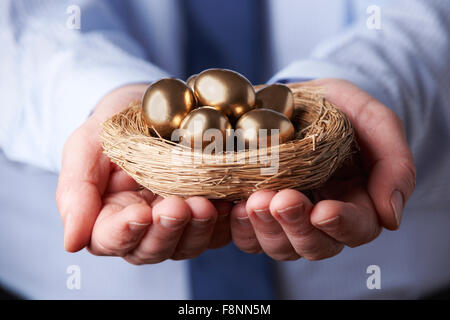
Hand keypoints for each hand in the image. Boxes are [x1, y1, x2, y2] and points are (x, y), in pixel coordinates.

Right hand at [56, 84, 231, 263]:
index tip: (139, 213)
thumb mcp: (86, 147)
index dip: (124, 233)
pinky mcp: (208, 211)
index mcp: (109, 217)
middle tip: (177, 206)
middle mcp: (145, 226)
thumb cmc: (114, 126)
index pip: (111, 241)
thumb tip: (71, 243)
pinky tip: (232, 204)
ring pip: (187, 245)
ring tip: (205, 204)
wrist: (151, 105)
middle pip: (152, 249)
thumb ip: (75, 191)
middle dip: (166, 232)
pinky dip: (226, 223)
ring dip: (197, 229)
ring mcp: (178, 221)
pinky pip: (219, 230)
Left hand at [229, 79, 415, 260]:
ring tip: (253, 201)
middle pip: (314, 245)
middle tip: (281, 200)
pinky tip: (233, 205)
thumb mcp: (374, 121)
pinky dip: (239, 227)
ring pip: (278, 246)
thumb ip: (394, 163)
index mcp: (354, 202)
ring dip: (265, 229)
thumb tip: (391, 218)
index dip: (342, 225)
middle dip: (297, 227)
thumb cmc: (339, 108)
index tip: (324, 210)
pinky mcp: (254, 210)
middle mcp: (319, 217)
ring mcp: (285, 217)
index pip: (357, 229)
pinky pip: (245, 235)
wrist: (296, 97)